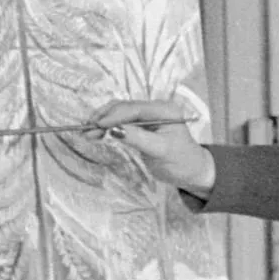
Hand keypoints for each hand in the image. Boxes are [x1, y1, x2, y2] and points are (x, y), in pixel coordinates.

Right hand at [86, 98, 214, 193]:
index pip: (134, 108)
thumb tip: (114, 130)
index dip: (114, 115)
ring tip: (88, 132)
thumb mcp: (160, 151)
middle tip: (87, 130)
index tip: (97, 125)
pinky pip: (122, 122)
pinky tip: (97, 133)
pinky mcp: (142, 125)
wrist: (191, 171)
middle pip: (125, 108)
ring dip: (104, 121)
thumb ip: (137, 139)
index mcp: (165, 110)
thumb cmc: (181, 162)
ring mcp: (149, 116)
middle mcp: (156, 108)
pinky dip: (109, 127)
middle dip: (105, 118)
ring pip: (121, 113)